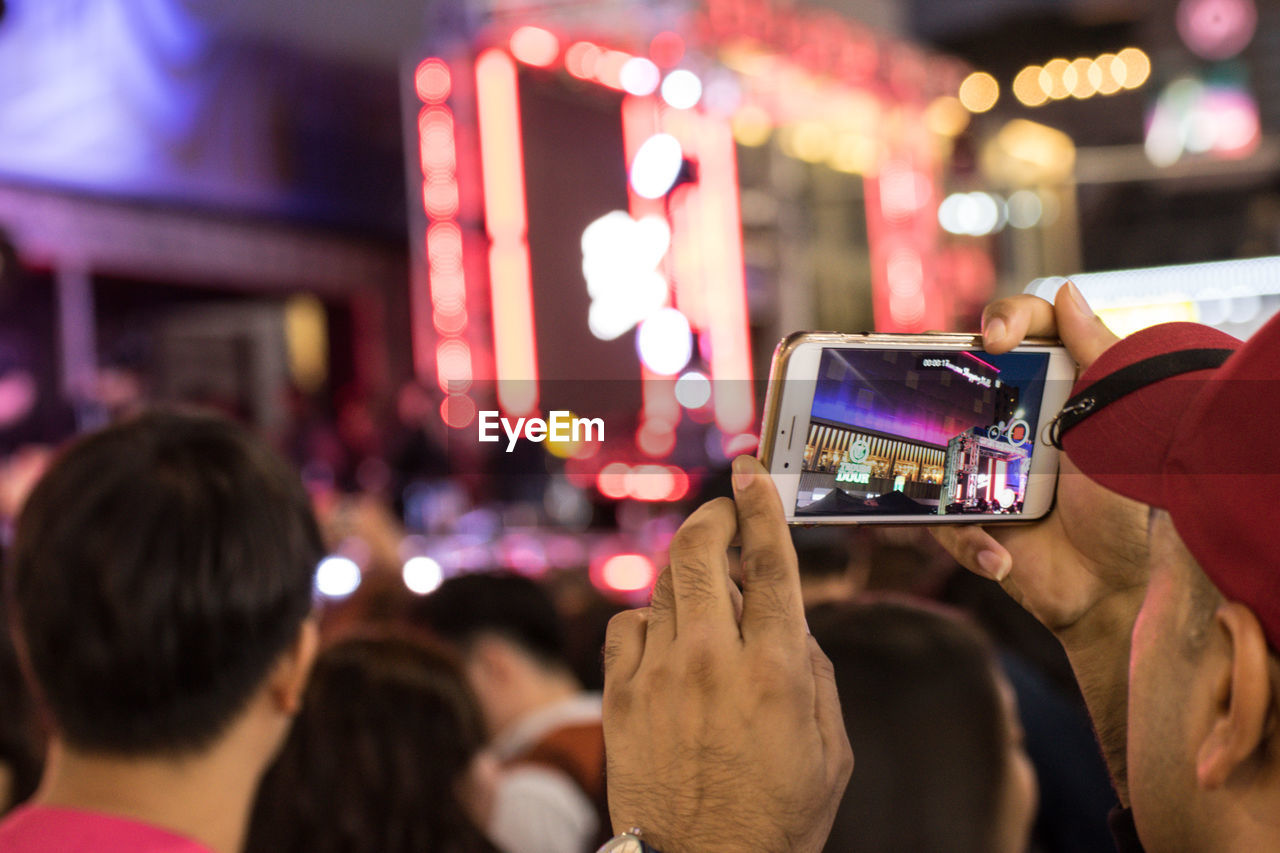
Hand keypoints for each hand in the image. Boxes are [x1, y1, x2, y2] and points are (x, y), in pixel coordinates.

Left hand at [602, 456, 852, 852]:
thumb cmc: (779, 815)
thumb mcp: (830, 749)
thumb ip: (814, 671)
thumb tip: (790, 621)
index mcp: (776, 670)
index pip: (771, 564)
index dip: (763, 509)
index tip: (754, 475)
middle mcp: (713, 660)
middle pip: (702, 552)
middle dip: (714, 516)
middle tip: (726, 511)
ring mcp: (659, 675)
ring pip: (665, 584)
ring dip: (690, 575)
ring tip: (710, 597)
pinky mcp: (620, 697)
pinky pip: (625, 625)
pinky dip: (648, 619)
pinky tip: (666, 640)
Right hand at [931, 283, 1147, 635]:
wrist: (1116, 590)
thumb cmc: (1129, 505)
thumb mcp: (1122, 425)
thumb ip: (1100, 358)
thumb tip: (1069, 292)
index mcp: (1053, 388)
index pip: (1023, 330)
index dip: (1005, 318)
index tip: (995, 340)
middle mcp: (1013, 419)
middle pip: (960, 377)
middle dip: (940, 386)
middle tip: (940, 399)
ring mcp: (984, 467)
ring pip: (933, 450)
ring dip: (950, 480)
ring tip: (984, 510)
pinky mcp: (967, 516)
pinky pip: (942, 521)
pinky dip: (970, 542)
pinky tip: (1002, 556)